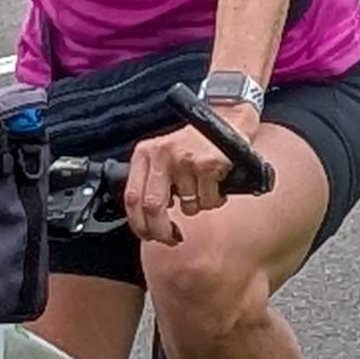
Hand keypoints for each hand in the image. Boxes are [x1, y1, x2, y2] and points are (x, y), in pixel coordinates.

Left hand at [123, 121, 244, 246]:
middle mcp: (161, 154)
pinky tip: (216, 183)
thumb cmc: (195, 143)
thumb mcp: (163, 155)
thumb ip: (151, 182)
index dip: (139, 224)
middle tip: (172, 238)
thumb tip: (146, 221)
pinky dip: (215, 200)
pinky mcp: (208, 164)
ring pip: (187, 206)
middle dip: (163, 231)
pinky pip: (209, 200)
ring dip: (198, 207)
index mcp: (145, 153)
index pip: (131, 197)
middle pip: (153, 207)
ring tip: (203, 189)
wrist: (227, 120)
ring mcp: (184, 159)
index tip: (148, 235)